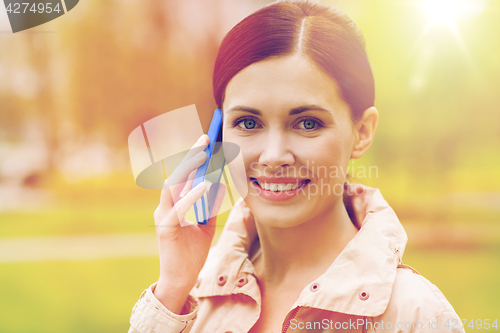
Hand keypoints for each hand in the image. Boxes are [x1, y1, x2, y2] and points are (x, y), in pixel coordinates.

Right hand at [152, 134, 225, 312]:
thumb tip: (218, 187)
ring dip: (188, 170)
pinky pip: (178, 209)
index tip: (206, 142)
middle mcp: (166, 206)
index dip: (193, 158)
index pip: (183, 176)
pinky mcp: (166, 228)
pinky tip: (202, 186)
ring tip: (203, 156)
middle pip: (177, 174)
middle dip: (190, 156)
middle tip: (205, 139)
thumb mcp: (205, 227)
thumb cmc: (191, 253)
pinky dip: (189, 196)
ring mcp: (164, 216)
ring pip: (172, 186)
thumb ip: (208, 207)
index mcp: (174, 204)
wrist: (181, 280)